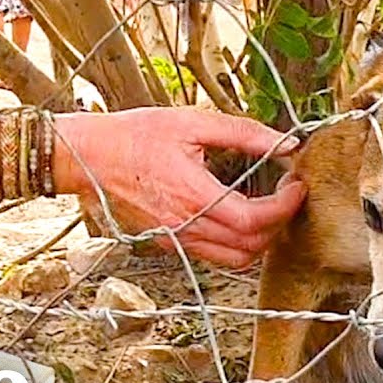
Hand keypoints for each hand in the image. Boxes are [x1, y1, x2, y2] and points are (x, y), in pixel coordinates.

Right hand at [55, 108, 306, 267]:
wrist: (85, 157)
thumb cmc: (132, 135)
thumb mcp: (191, 122)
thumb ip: (243, 133)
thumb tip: (284, 142)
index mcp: (193, 196)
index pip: (254, 221)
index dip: (284, 208)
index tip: (297, 187)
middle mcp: (185, 227)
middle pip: (250, 248)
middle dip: (278, 225)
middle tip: (286, 197)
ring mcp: (175, 240)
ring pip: (233, 260)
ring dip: (258, 241)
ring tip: (267, 210)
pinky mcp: (166, 244)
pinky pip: (211, 255)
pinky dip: (234, 244)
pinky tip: (237, 216)